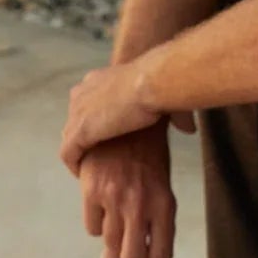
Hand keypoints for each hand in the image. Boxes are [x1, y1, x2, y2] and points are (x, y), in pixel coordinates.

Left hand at [60, 62, 183, 173]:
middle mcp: (82, 93)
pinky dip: (74, 165)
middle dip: (83, 138)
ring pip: (69, 138)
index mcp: (98, 80)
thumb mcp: (164, 97)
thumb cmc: (161, 86)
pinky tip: (82, 176)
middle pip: (74, 120)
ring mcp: (77, 113)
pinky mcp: (78, 131)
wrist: (151, 84)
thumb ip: (173, 115)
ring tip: (87, 170)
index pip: (87, 103)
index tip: (105, 136)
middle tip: (94, 156)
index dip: (96, 121)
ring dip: (78, 154)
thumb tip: (189, 129)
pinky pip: (68, 154)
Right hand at [76, 123, 181, 257]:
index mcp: (165, 205)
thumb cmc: (150, 149)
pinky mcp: (91, 190)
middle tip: (127, 256)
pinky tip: (101, 216)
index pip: (161, 254)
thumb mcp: (163, 181)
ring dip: (112, 248)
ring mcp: (115, 199)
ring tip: (114, 243)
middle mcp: (141, 206)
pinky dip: (96, 226)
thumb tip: (142, 245)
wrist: (130, 112)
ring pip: (110, 247)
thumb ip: (155, 213)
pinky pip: (91, 227)